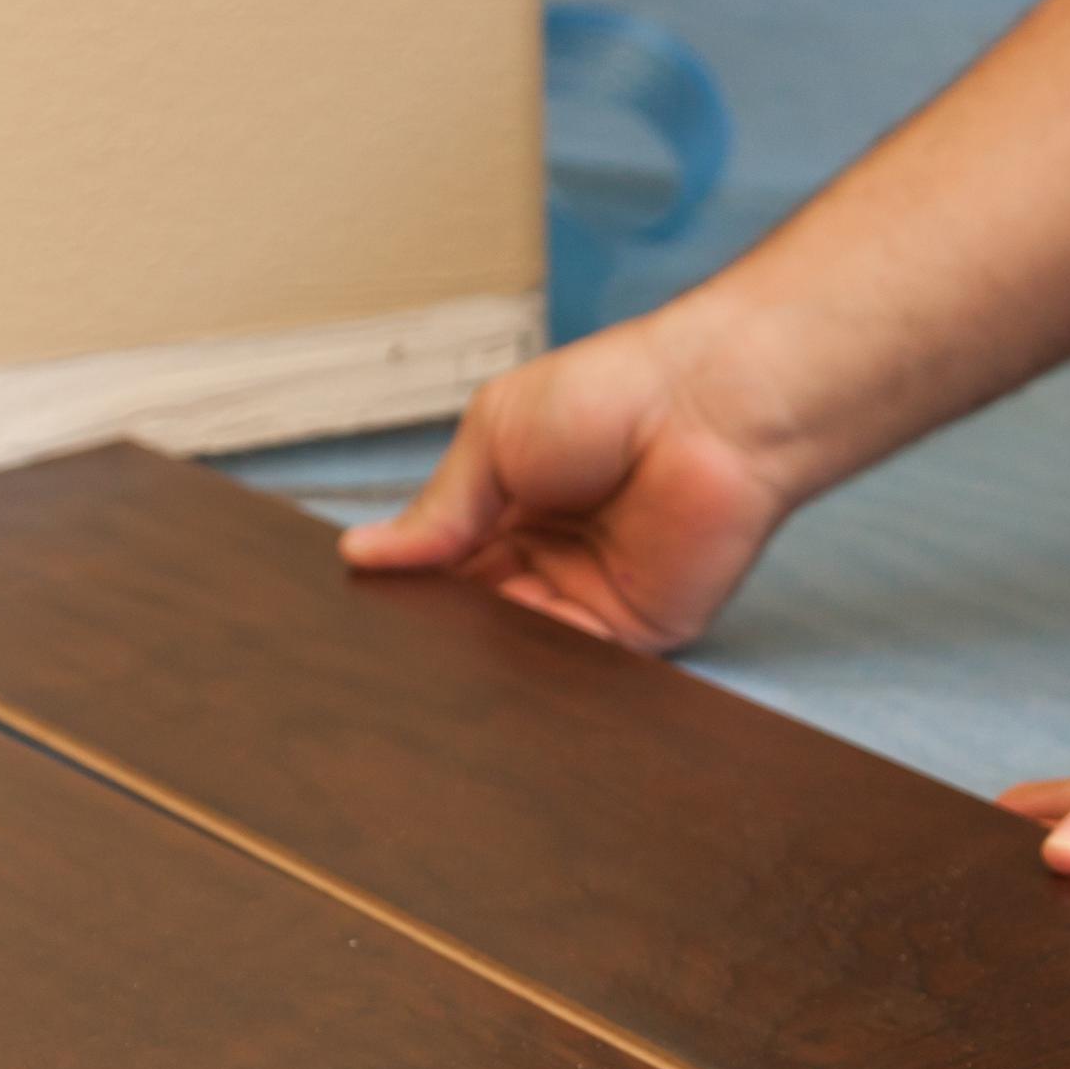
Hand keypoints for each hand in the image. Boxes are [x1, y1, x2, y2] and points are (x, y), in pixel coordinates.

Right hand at [340, 309, 796, 651]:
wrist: (705, 411)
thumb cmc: (612, 394)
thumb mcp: (494, 435)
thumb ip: (437, 507)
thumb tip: (365, 553)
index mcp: (509, 510)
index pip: (444, 568)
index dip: (408, 590)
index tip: (364, 612)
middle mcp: (545, 561)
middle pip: (475, 618)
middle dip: (440, 631)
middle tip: (391, 646)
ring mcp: (587, 602)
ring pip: (517, 654)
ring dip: (482, 659)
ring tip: (438, 660)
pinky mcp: (632, 637)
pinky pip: (574, 671)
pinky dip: (537, 675)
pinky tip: (501, 667)